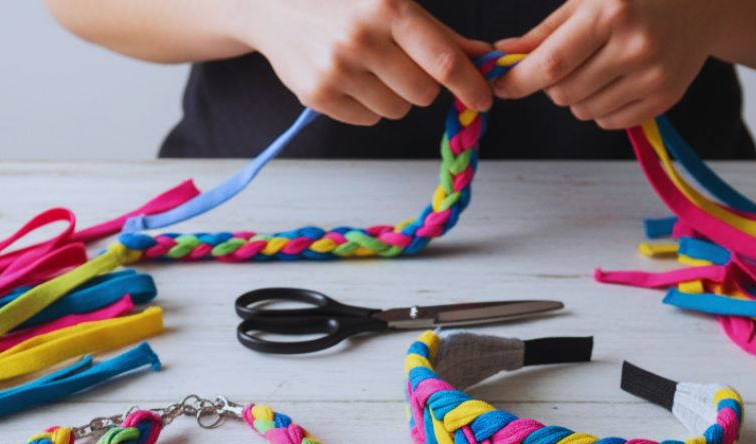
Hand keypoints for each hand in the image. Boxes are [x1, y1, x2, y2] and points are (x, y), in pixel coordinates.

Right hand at [238, 0, 492, 124]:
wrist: (271, 3)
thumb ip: (438, 32)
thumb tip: (483, 57)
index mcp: (387, 6)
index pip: (443, 61)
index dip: (470, 85)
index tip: (484, 99)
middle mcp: (361, 38)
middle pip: (423, 94)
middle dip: (422, 84)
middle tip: (401, 64)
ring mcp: (337, 70)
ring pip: (396, 110)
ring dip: (393, 96)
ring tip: (369, 67)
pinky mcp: (318, 96)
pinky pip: (368, 120)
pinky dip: (366, 105)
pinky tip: (349, 77)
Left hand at [494, 0, 710, 128]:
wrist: (705, 2)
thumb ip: (546, 31)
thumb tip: (501, 55)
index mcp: (612, 12)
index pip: (551, 63)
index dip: (519, 80)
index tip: (500, 87)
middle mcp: (636, 46)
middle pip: (563, 93)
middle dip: (551, 85)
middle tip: (564, 64)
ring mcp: (653, 75)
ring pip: (583, 112)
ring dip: (576, 97)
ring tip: (597, 67)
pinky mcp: (665, 98)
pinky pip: (608, 122)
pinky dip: (601, 108)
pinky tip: (617, 79)